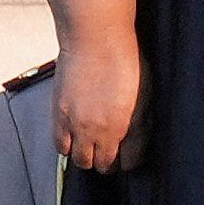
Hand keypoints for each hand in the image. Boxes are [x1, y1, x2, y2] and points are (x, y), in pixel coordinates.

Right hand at [51, 31, 141, 172]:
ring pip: (78, 158)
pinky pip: (59, 144)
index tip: (128, 156)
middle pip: (100, 165)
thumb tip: (134, 138)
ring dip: (85, 155)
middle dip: (107, 162)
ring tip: (91, 145)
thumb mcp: (145, 94)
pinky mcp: (58, 114)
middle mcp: (98, 130)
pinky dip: (67, 144)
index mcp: (125, 125)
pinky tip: (75, 135)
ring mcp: (75, 124)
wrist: (95, 39)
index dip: (129, 161)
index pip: (128, 162)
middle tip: (110, 154)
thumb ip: (140, 121)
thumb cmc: (126, 61)